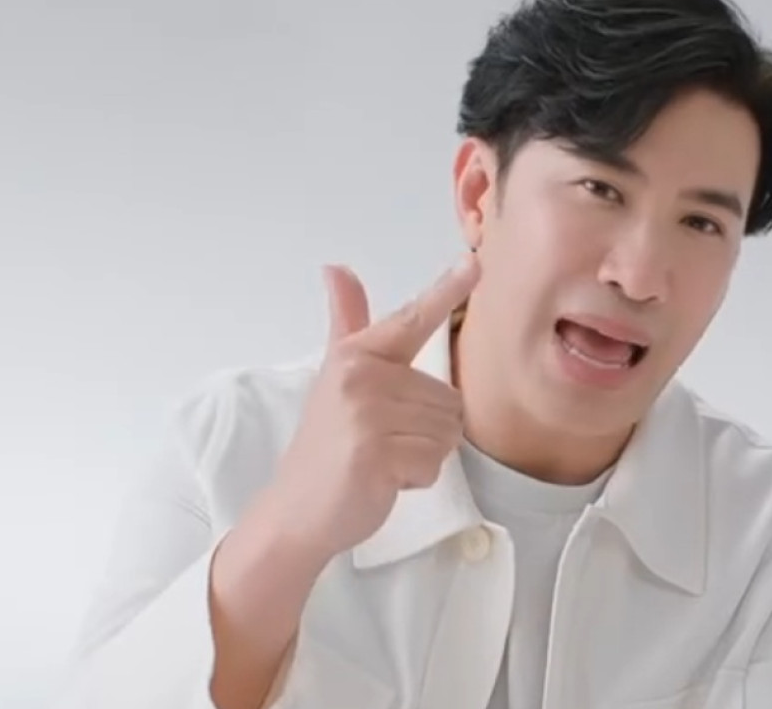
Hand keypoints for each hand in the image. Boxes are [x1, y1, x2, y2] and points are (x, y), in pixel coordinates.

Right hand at [267, 253, 480, 561]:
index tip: (476, 263)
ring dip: (423, 456)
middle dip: (427, 431)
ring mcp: (366, 414)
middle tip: (383, 442)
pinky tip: (384, 479)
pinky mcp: (374, 453)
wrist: (296, 509)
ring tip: (383, 459)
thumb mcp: (336, 376)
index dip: (447, 289)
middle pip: (449, 400)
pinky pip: (433, 462)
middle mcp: (361, 376)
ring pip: (446, 432)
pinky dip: (417, 479)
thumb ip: (347, 322)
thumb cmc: (326, 443)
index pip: (412, 319)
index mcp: (357, 354)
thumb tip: (335, 267)